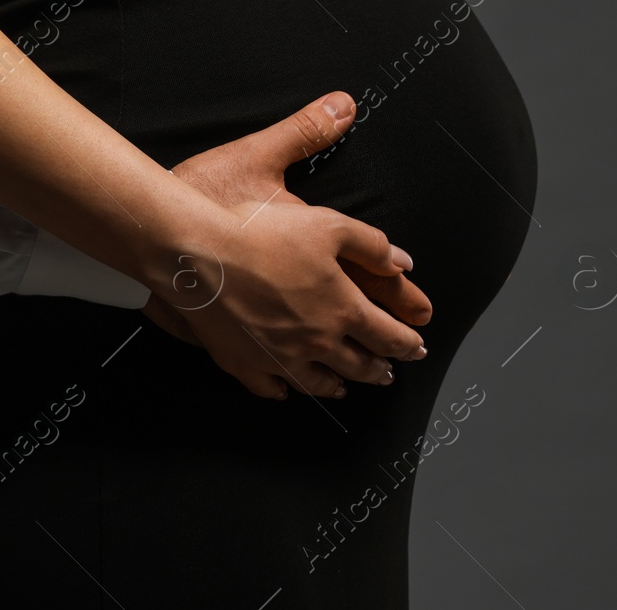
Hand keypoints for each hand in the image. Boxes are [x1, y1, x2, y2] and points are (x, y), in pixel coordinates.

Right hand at [141, 91, 431, 399]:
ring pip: (318, 384)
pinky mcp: (244, 364)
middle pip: (358, 366)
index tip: (416, 347)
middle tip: (389, 372)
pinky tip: (286, 390)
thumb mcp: (329, 225)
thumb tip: (403, 262)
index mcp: (343, 310)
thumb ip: (372, 245)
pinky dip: (283, 392)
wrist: (200, 255)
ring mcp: (279, 359)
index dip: (407, 343)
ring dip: (339, 386)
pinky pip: (270, 388)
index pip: (388, 336)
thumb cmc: (261, 234)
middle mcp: (316, 343)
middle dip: (380, 370)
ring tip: (346, 387)